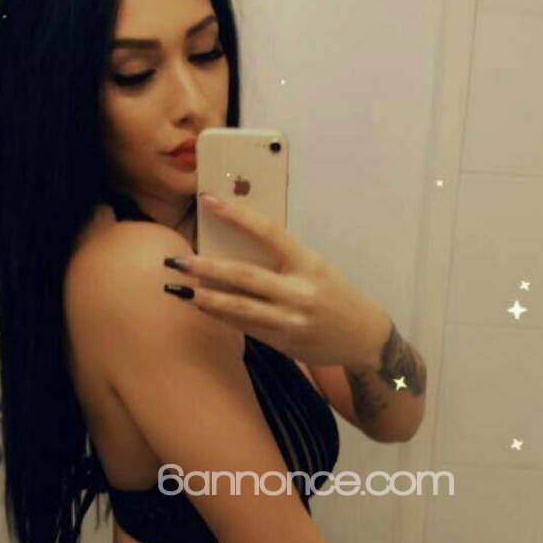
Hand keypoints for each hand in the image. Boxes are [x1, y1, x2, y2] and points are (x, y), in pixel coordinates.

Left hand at [174, 193, 388, 367]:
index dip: (237, 215)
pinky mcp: (284, 341)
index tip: (210, 201)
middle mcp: (300, 292)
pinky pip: (246, 327)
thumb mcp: (316, 268)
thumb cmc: (335, 295)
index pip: (269, 232)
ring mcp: (291, 320)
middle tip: (179, 261)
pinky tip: (202, 306)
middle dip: (208, 268)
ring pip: (241, 307)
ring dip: (207, 297)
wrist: (364, 337)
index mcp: (309, 263)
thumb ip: (282, 259)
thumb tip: (235, 246)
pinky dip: (221, 315)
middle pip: (245, 276)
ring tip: (181, 290)